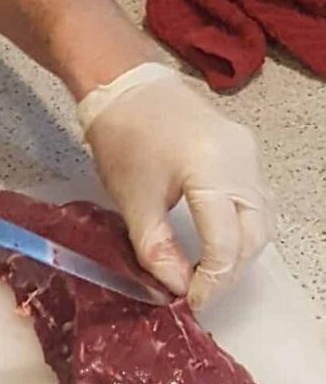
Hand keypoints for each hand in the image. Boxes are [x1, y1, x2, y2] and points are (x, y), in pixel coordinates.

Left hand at [80, 64, 274, 309]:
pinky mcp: (244, 147)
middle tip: (200, 288)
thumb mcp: (133, 200)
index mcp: (212, 170)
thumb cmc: (122, 136)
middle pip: (253, 234)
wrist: (122, 82)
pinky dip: (241, 224)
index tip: (191, 301)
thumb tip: (177, 288)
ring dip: (239, 249)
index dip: (210, 282)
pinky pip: (256, 196)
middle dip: (229, 270)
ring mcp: (248, 151)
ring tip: (206, 268)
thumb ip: (156, 250)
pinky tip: (217, 238)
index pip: (226, 244)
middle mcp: (242, 160)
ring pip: (261, 218)